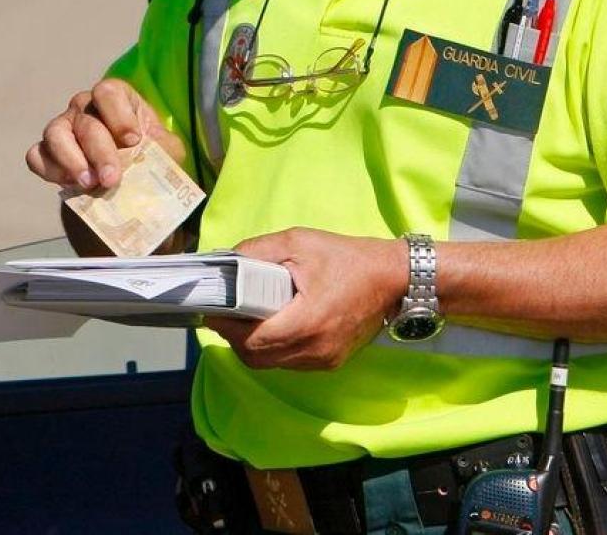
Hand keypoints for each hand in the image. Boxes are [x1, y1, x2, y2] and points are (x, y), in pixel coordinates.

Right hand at [25, 78, 183, 191]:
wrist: (128, 182)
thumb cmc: (148, 156)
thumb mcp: (165, 150)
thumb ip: (163, 150)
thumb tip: (154, 159)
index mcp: (114, 98)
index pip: (108, 92)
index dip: (119, 116)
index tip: (133, 140)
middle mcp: (84, 107)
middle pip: (86, 122)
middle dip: (100, 152)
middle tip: (111, 179)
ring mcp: (62, 128)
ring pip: (56, 134)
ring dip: (72, 160)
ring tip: (88, 184)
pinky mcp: (46, 152)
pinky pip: (36, 156)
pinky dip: (50, 171)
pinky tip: (71, 185)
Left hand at [206, 228, 403, 370]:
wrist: (394, 278)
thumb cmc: (347, 258)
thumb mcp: (298, 243)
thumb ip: (257, 251)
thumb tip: (225, 261)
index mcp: (307, 322)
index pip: (251, 340)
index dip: (226, 326)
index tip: (212, 310)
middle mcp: (315, 349)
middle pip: (256, 358)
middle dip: (234, 337)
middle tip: (226, 313)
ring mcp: (324, 360)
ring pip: (271, 363)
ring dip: (252, 345)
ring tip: (247, 316)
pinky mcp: (330, 362)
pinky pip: (289, 362)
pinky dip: (273, 348)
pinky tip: (272, 324)